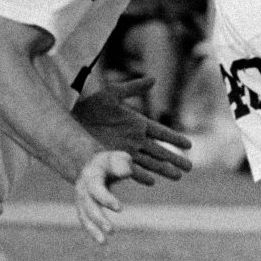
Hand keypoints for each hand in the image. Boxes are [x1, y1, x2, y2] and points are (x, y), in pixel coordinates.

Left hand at [72, 77, 192, 184]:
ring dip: (163, 169)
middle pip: (159, 151)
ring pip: (149, 162)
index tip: (188, 145)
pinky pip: (130, 169)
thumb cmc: (90, 105)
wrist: (70, 118)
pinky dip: (140, 175)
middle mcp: (135, 140)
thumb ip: (133, 88)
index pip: (161, 133)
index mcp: (138, 124)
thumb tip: (154, 79)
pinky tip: (151, 181)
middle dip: (174, 158)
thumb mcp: (112, 94)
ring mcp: (125, 151)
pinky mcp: (113, 159)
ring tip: (177, 176)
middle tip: (189, 167)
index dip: (174, 139)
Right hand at [75, 150, 132, 243]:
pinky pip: (85, 221)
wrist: (93, 165)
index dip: (106, 198)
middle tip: (111, 231)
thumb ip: (122, 163)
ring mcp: (80, 199)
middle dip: (99, 218)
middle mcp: (82, 187)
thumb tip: (127, 172)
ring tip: (104, 242)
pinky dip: (92, 232)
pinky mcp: (83, 208)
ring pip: (84, 216)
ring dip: (93, 229)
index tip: (119, 209)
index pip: (96, 187)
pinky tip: (102, 242)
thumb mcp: (117, 158)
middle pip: (88, 205)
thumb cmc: (111, 162)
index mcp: (91, 174)